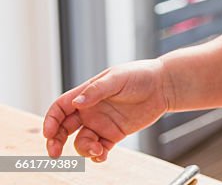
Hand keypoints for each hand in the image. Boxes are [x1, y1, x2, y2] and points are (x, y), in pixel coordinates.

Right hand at [42, 59, 171, 162]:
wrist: (164, 85)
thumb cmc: (140, 75)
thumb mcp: (117, 78)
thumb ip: (96, 90)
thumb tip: (76, 103)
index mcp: (86, 94)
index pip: (60, 108)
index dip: (50, 121)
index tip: (47, 134)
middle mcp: (90, 110)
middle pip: (63, 129)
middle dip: (55, 142)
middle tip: (54, 154)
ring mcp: (101, 123)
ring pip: (81, 142)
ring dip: (84, 150)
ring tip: (98, 150)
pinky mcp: (114, 134)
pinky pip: (99, 148)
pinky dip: (97, 155)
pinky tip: (103, 155)